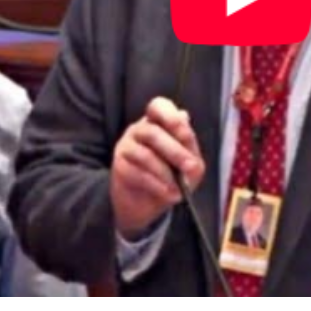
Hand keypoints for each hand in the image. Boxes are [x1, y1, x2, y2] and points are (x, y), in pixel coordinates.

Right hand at [110, 96, 205, 237]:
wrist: (147, 204)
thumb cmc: (170, 177)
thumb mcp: (189, 163)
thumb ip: (189, 145)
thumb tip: (185, 119)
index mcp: (158, 123)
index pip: (158, 106)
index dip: (171, 116)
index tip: (185, 134)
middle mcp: (139, 130)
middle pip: (152, 132)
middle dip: (175, 151)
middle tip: (190, 167)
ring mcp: (126, 147)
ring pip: (145, 155)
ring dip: (166, 173)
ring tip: (179, 188)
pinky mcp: (119, 167)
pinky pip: (138, 174)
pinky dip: (157, 186)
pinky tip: (169, 194)